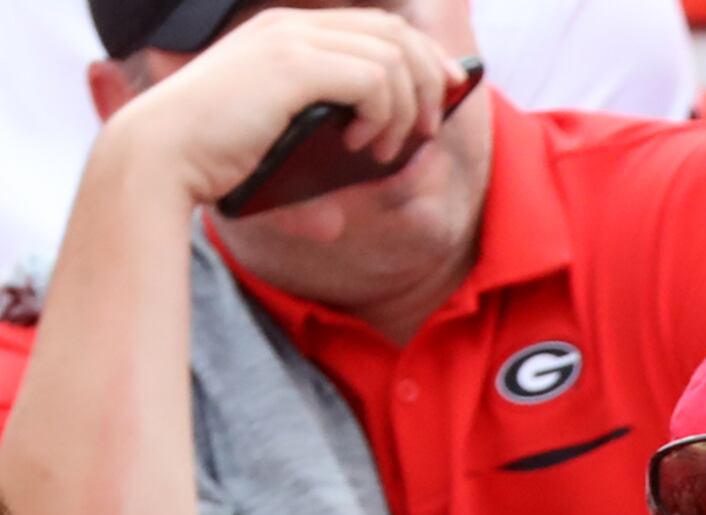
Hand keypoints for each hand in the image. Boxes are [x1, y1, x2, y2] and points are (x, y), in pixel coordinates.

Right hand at [103, 6, 463, 213]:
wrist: (164, 154)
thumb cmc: (214, 160)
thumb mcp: (279, 149)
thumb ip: (317, 160)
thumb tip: (354, 206)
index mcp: (287, 32)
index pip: (380, 25)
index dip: (425, 56)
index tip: (449, 89)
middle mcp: (292, 25)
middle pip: (397, 35)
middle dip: (430, 82)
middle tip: (426, 133)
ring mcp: (291, 40)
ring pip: (394, 59)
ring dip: (405, 111)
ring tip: (382, 149)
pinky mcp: (294, 66)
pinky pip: (375, 79)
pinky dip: (384, 115)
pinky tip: (360, 144)